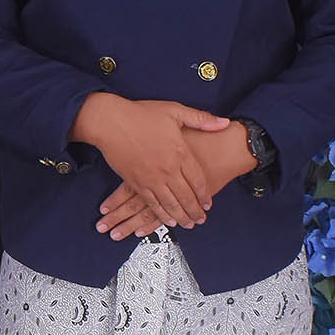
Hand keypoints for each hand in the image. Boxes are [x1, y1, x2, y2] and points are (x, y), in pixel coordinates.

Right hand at [95, 123, 254, 239]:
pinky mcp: (136, 182)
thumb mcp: (175, 110)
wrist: (111, 122)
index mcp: (180, 152)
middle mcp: (168, 169)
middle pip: (186, 197)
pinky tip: (167, 220)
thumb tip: (224, 123)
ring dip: (181, 217)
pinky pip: (152, 204)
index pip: (198, 180)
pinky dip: (161, 215)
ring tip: (188, 224)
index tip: (208, 203)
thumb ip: (201, 119)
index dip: (204, 194)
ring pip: (171, 204)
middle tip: (200, 219)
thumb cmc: (140, 114)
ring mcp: (151, 178)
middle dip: (195, 211)